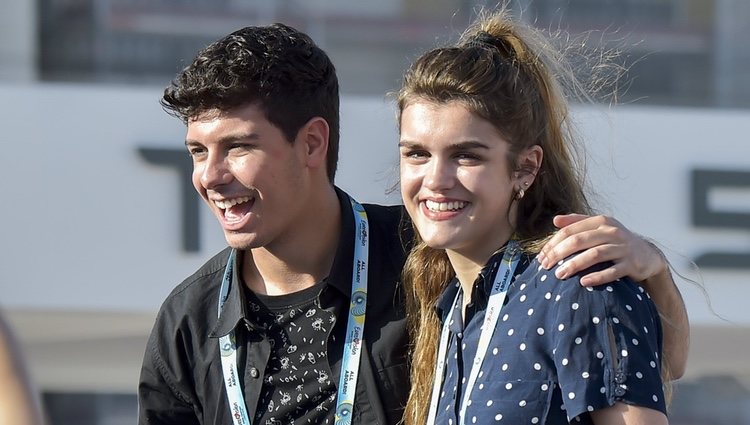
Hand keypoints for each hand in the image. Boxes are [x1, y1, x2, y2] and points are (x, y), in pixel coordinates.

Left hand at [537, 214, 667, 285]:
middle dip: (559, 254)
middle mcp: (612, 232)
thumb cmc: (615, 242)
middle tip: (545, 266)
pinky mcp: (631, 264)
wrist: (647, 255)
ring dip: (575, 265)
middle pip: (579, 241)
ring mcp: (623, 248)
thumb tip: (555, 220)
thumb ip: (577, 223)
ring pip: (595, 255)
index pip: (570, 230)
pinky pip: (612, 271)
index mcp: (601, 222)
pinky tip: (583, 283)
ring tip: (559, 275)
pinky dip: (597, 277)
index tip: (541, 257)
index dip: (553, 243)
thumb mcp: (599, 228)